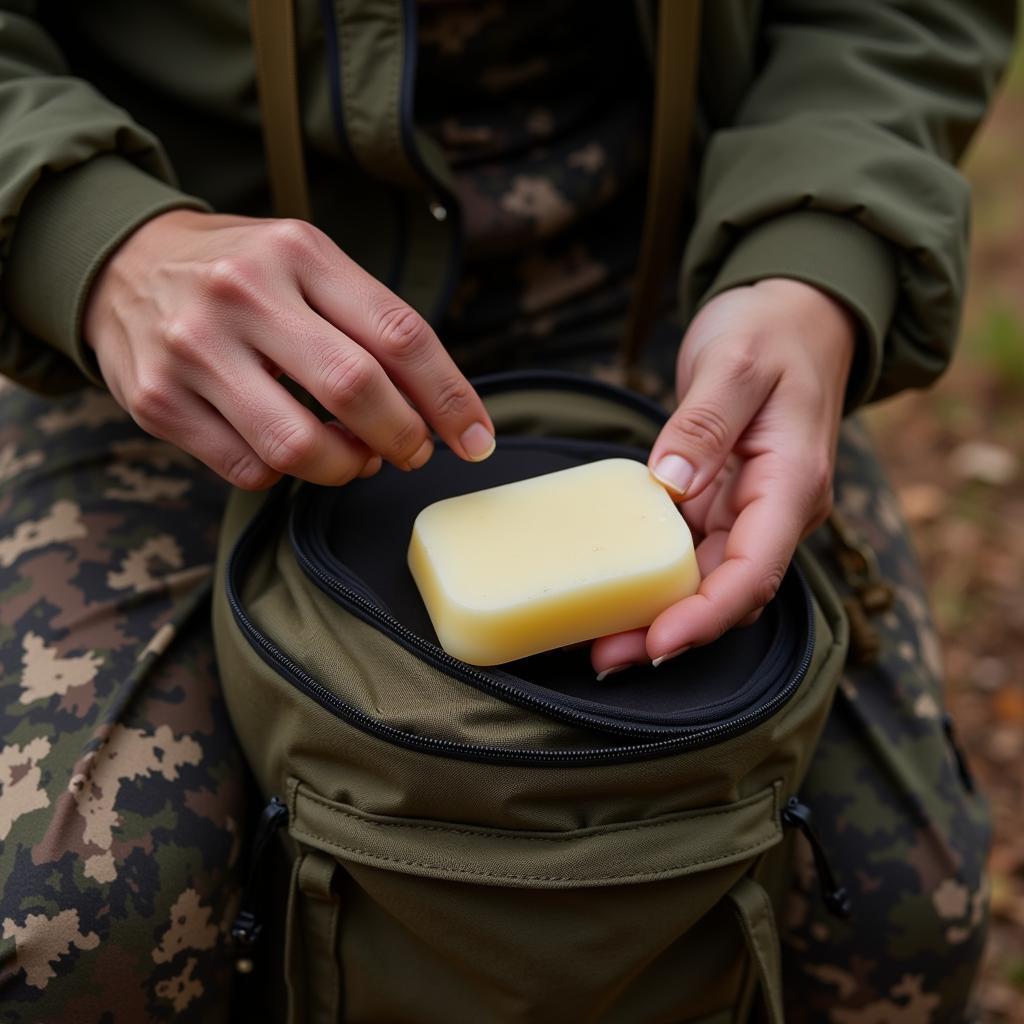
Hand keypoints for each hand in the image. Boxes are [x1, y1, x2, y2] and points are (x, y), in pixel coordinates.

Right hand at [84, 210, 495, 488]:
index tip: (476, 439)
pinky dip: (287, 475)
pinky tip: (292, 453)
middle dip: (404, 437)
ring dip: (347, 468)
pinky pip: (249, 469)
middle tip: (413, 452)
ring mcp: (193, 350)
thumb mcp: (308, 264)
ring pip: (299, 446)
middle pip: (356, 390)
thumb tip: (438, 409)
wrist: (124, 264)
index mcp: (298, 252)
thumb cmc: (245, 274)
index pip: (399, 334)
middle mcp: (242, 294)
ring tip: (356, 459)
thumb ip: (372, 323)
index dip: (450, 398)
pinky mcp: (158, 401)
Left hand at [591, 278, 855, 675]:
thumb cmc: (771, 331)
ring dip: (657, 614)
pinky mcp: (721, 502)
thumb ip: (704, 423)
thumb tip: (669, 483)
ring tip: (597, 640)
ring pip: (706, 581)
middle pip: (726, 591)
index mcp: (791, 483)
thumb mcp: (735, 364)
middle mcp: (775, 509)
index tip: (655, 644)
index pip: (755, 570)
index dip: (705, 616)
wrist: (795, 314)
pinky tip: (612, 588)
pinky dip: (653, 577)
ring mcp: (748, 509)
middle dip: (670, 632)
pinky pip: (688, 553)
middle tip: (604, 659)